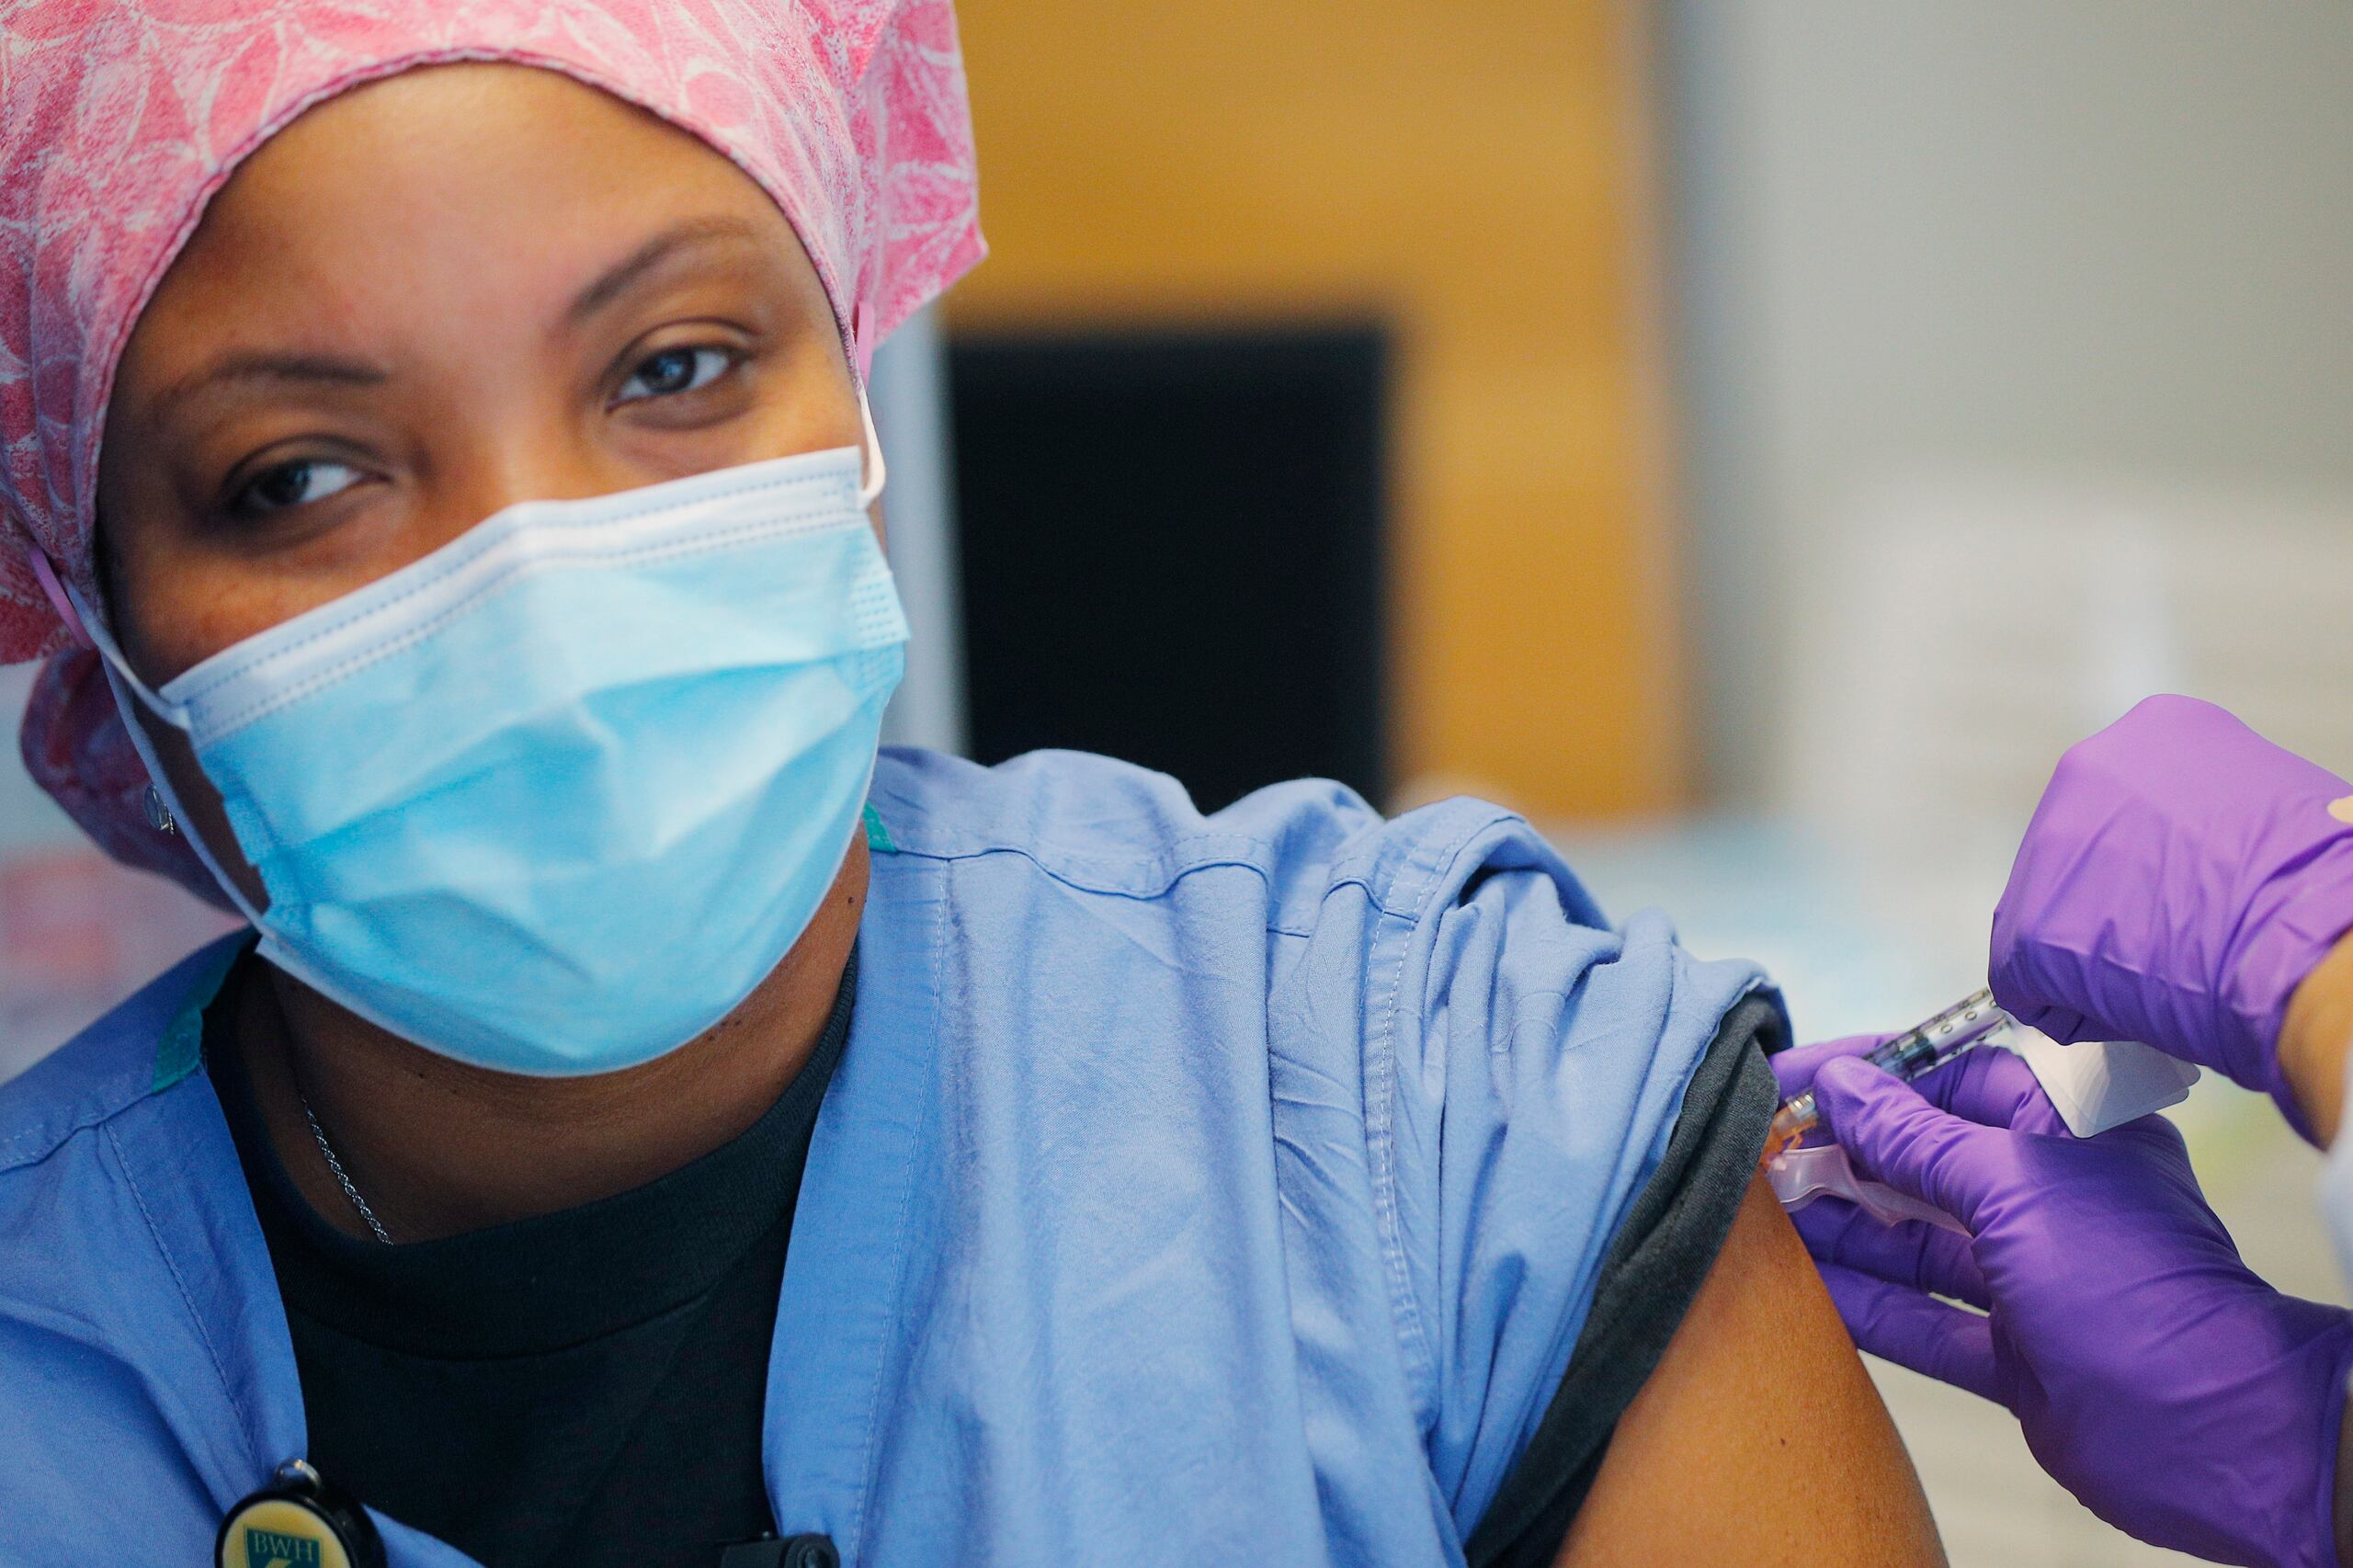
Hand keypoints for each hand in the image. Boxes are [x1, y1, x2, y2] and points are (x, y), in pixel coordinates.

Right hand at [1778, 1038, 2352, 1567]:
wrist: (2208, 1432)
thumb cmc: (2128, 1283)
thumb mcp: (2011, 1184)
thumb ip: (1915, 1138)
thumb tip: (1843, 1086)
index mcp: (2068, 1131)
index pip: (1951, 1079)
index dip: (1868, 1075)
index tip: (1792, 1077)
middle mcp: (2048, 1197)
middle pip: (1923, 1161)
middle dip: (1842, 1154)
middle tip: (1759, 1150)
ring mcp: (2030, 1278)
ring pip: (1914, 1241)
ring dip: (1840, 1227)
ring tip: (1760, 1210)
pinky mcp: (2014, 1353)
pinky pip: (1922, 1318)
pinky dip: (1864, 1302)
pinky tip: (1801, 1284)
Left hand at [1991, 694, 2352, 1134]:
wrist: (2311, 943)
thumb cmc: (2319, 883)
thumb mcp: (2275, 809)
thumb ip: (2218, 817)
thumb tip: (2206, 859)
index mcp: (2159, 731)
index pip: (2130, 801)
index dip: (2161, 860)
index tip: (2194, 891)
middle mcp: (2090, 768)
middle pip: (2080, 852)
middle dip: (2116, 899)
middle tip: (2172, 939)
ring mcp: (2049, 847)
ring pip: (2053, 913)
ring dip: (2096, 952)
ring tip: (2160, 978)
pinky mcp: (2029, 928)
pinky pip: (2031, 980)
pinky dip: (2072, 1005)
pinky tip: (2129, 1013)